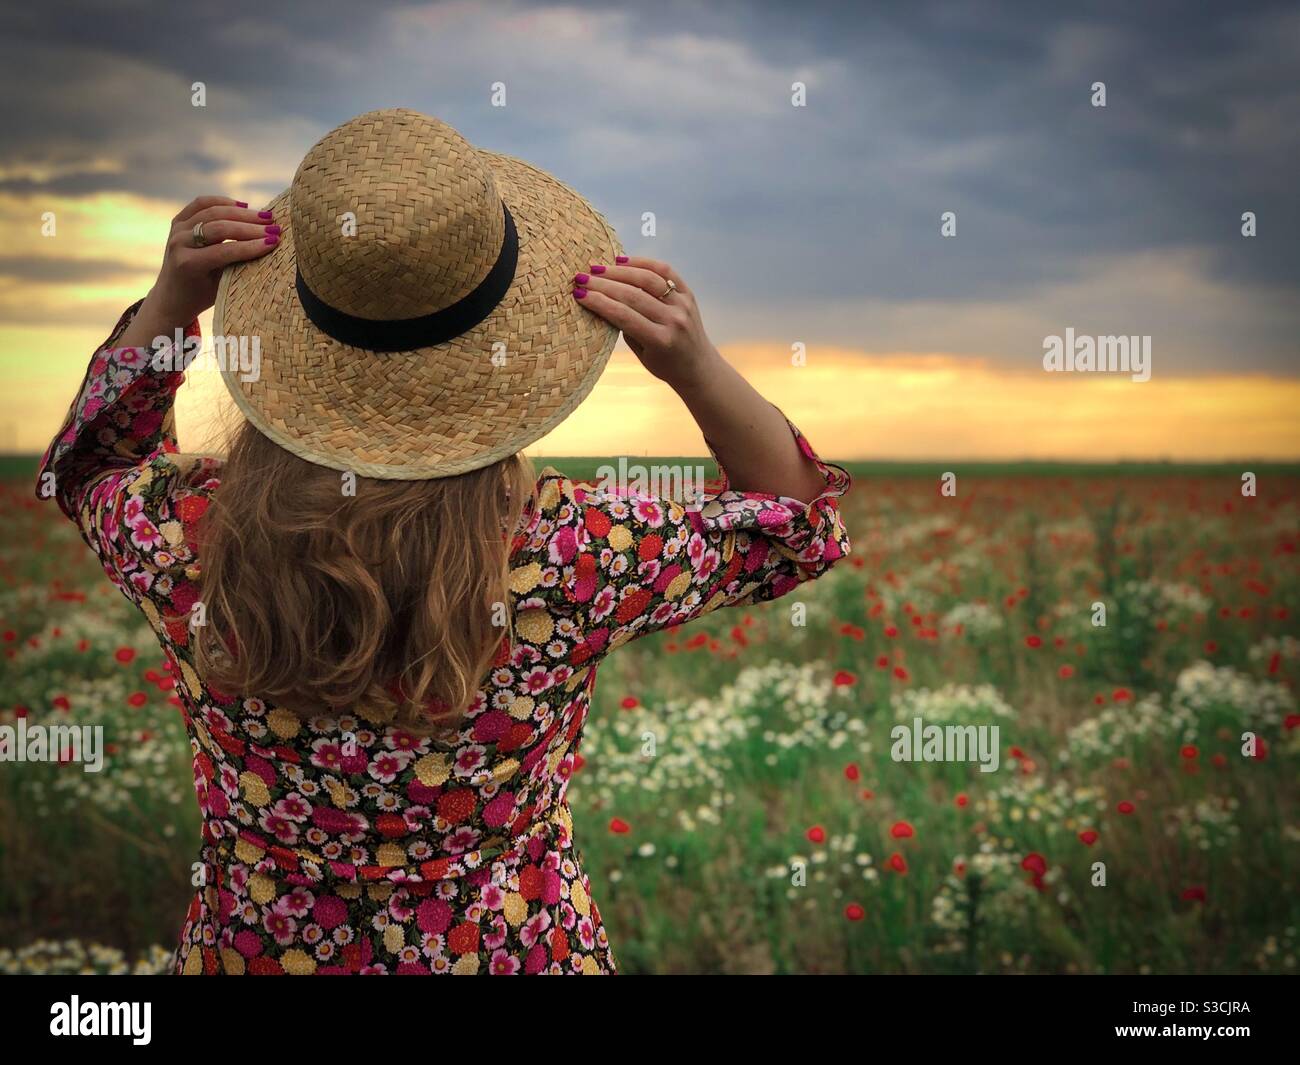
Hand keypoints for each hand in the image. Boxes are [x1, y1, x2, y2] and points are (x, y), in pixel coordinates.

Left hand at [116, 195, 279, 349]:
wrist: (171, 297)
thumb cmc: (201, 296)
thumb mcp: (220, 288)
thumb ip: (236, 266)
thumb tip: (266, 246)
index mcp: (188, 264)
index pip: (225, 250)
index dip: (251, 246)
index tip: (275, 242)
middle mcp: (179, 243)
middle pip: (219, 227)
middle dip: (250, 227)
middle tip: (275, 228)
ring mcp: (177, 229)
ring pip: (213, 211)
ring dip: (242, 213)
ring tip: (266, 217)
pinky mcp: (178, 221)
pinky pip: (201, 203)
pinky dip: (223, 202)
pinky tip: (243, 205)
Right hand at [572, 255, 826, 501]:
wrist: (706, 373)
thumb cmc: (672, 374)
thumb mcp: (648, 361)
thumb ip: (630, 334)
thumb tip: (607, 309)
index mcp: (666, 340)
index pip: (625, 313)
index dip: (600, 302)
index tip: (578, 294)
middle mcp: (678, 319)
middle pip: (633, 293)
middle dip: (605, 283)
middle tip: (579, 277)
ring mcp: (686, 306)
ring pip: (647, 279)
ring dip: (619, 271)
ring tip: (596, 268)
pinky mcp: (690, 295)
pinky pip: (664, 272)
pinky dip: (645, 264)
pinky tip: (624, 262)